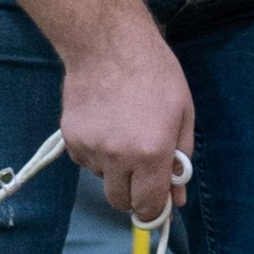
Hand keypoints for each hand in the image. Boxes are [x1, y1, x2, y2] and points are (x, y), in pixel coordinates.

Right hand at [54, 3, 195, 224]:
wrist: (107, 42)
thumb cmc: (154, 73)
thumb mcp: (183, 114)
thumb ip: (181, 160)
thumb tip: (177, 197)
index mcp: (151, 153)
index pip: (149, 206)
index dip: (155, 211)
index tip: (157, 206)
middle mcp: (118, 157)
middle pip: (120, 201)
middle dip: (134, 193)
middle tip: (142, 169)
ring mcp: (91, 149)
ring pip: (103, 179)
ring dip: (115, 168)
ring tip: (123, 130)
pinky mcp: (70, 139)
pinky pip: (85, 161)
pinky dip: (97, 152)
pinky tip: (105, 123)